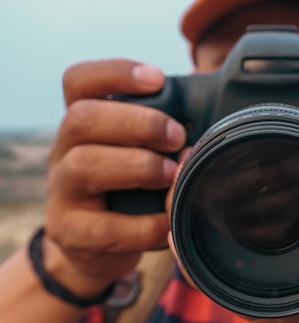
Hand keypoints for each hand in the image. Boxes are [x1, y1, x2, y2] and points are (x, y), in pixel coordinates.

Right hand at [43, 59, 185, 296]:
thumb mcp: (143, 156)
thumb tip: (212, 113)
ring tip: (172, 174)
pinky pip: (104, 226)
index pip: (79, 81)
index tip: (157, 79)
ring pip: (84, 165)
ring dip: (139, 166)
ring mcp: (62, 192)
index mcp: (85, 125)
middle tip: (178, 136)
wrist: (96, 249)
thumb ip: (164, 134)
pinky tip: (168, 222)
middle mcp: (64, 151)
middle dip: (139, 123)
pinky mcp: (70, 232)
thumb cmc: (131, 192)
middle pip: (82, 118)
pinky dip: (144, 224)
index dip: (116, 73)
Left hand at [169, 106, 298, 322]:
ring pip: (209, 266)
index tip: (183, 180)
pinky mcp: (261, 296)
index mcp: (288, 290)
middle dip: (187, 213)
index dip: (190, 224)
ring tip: (189, 180)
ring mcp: (260, 303)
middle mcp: (267, 303)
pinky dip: (210, 237)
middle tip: (183, 167)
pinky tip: (205, 205)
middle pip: (205, 261)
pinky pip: (223, 269)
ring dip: (195, 224)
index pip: (217, 266)